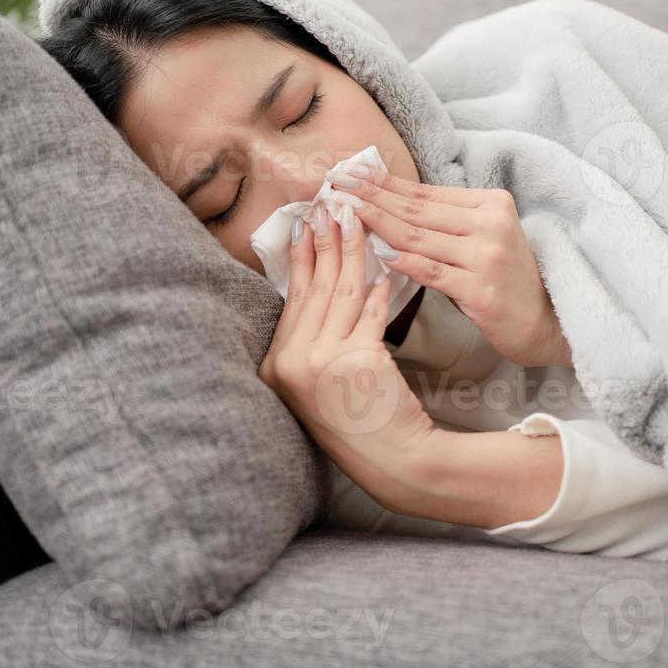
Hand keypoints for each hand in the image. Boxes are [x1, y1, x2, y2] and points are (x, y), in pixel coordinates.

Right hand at [258, 203, 438, 513]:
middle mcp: (291, 362)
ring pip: (341, 294)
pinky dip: (379, 290)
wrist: (392, 459)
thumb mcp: (320, 377)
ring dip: (352, 253)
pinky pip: (369, 313)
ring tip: (360, 223)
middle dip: (326, 243)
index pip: (292, 299)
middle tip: (333, 209)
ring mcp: (321, 361)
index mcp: (275, 365)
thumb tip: (321, 276)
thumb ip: (315, 334)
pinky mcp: (355, 360)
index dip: (301, 258)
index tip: (307, 225)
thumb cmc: (358, 417)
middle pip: (315, 289)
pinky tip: (385, 271)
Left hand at [324, 164, 571, 368]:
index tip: (350, 172)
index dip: (384, 182)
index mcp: (492, 204)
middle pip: (418, 210)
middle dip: (371, 195)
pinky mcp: (482, 290)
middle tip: (335, 183)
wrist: (546, 322)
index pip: (426, 193)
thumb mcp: (484, 240)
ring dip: (377, 223)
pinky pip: (433, 272)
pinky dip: (403, 262)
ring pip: (419, 237)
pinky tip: (378, 252)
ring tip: (345, 212)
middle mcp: (491, 224)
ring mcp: (487, 257)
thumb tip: (390, 206)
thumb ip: (446, 223)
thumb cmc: (508, 280)